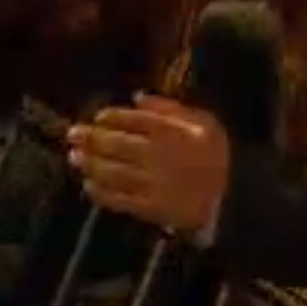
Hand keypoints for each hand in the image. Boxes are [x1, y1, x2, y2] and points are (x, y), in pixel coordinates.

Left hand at [67, 95, 229, 233]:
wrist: (233, 198)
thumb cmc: (216, 156)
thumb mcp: (204, 122)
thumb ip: (170, 107)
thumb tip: (137, 96)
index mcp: (174, 132)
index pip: (134, 120)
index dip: (111, 117)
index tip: (97, 117)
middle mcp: (160, 156)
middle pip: (117, 145)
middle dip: (91, 138)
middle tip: (73, 134)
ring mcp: (154, 184)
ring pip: (113, 172)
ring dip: (90, 164)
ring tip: (74, 157)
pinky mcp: (151, 209)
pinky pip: (120, 200)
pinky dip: (101, 192)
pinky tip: (89, 185)